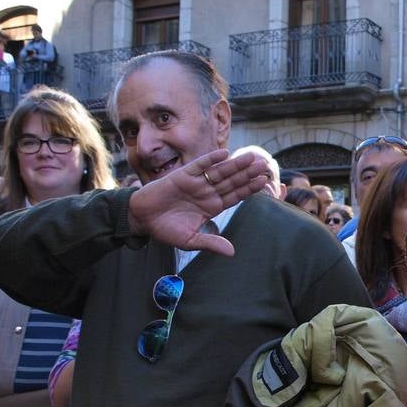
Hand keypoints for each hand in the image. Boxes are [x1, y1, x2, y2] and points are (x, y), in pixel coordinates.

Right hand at [127, 150, 267, 256]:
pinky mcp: (183, 176)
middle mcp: (207, 193)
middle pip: (232, 181)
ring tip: (250, 157)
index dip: (249, 188)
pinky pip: (199, 165)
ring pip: (219, 171)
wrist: (142, 219)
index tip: (264, 181)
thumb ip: (210, 243)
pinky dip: (210, 159)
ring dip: (235, 164)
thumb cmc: (166, 230)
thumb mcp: (190, 240)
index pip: (235, 196)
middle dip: (247, 173)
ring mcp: (197, 183)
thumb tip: (231, 252)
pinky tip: (224, 153)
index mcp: (212, 207)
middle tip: (264, 164)